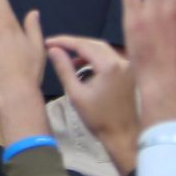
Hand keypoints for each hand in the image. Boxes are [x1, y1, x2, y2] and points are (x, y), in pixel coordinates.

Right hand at [46, 35, 138, 174]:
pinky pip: (109, 57)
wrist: (122, 135)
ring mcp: (127, 66)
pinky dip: (94, 57)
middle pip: (94, 43)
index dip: (64, 41)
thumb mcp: (75, 93)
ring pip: (102, 49)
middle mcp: (121, 61)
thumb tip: (53, 50)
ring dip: (84, 50)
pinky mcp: (128, 72)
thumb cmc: (97, 117)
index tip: (48, 42)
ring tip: (66, 58)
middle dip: (74, 44)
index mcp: (109, 66)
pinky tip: (82, 66)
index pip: (83, 45)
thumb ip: (64, 68)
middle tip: (55, 47)